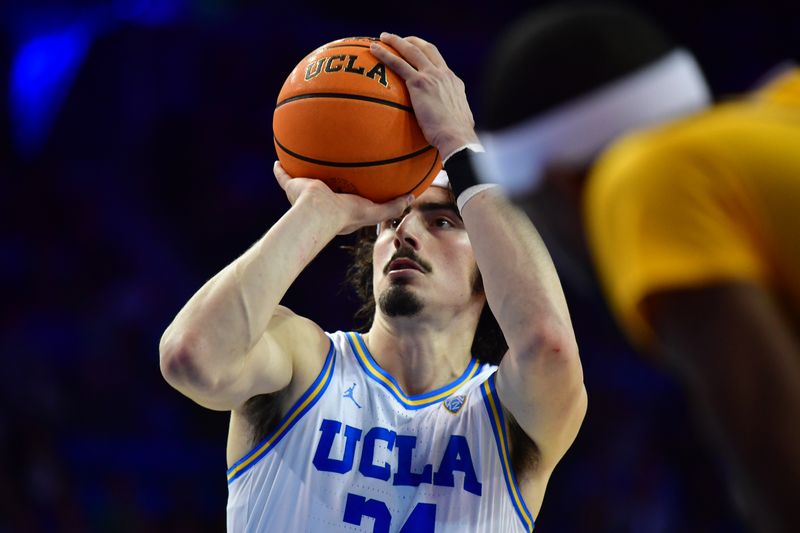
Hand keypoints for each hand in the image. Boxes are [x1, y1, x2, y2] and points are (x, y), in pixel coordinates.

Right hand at [273, 161, 412, 234]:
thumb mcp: (373, 211)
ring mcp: (304, 194)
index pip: (346, 197)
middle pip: (324, 186)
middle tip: (329, 168)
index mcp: (338, 208)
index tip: (354, 182)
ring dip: (303, 171)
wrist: (318, 212)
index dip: (351, 190)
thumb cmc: (344, 214)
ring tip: (303, 158)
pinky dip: (280, 170)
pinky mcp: (292, 187)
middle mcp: (321, 200)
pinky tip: (277, 160)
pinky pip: (283, 176)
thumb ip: (392, 207)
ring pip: (303, 180)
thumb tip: (412, 198)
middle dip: (326, 179)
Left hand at [370, 33, 479, 159]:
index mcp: (453, 82)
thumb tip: (442, 128)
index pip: (440, 63)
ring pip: (412, 50)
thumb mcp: (457, 123)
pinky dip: (385, 54)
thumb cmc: (456, 138)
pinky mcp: (419, 82)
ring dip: (397, 41)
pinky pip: (398, 63)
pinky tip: (373, 50)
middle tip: (400, 40)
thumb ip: (448, 119)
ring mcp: (432, 76)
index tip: (418, 55)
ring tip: (384, 37)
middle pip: (427, 49)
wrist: (457, 136)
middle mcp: (444, 74)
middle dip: (413, 42)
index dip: (428, 56)